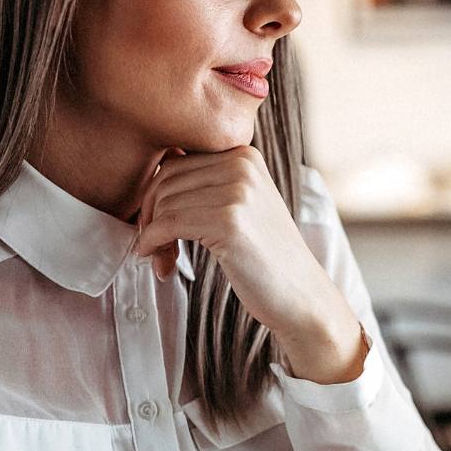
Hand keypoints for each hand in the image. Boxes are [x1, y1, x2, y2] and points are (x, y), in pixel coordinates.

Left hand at [131, 146, 365, 382]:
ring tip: (164, 260)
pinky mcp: (228, 221)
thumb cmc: (264, 257)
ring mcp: (237, 191)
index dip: (155, 197)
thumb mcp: (240, 205)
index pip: (174, 161)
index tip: (157, 228)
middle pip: (165, 180)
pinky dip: (153, 244)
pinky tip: (161, 264)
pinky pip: (168, 224)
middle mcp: (241, 164)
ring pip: (163, 203)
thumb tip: (152, 173)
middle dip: (150, 215)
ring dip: (152, 236)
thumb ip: (206, 184)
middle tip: (156, 248)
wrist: (301, 296)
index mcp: (244, 154)